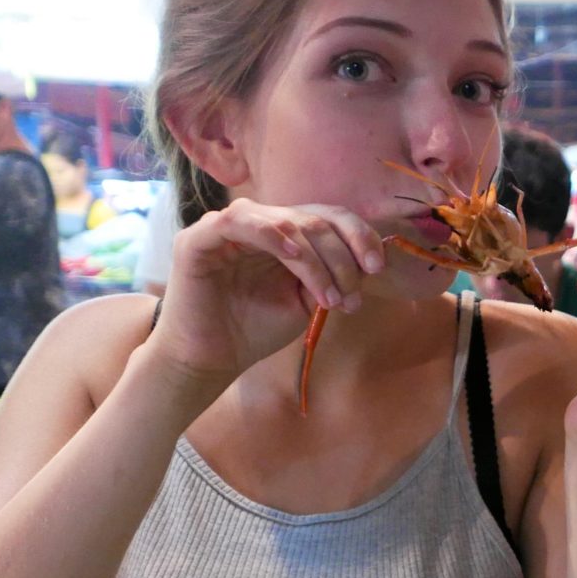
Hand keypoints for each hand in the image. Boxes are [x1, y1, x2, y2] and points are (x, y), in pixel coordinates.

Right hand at [149, 199, 385, 392]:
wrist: (211, 360)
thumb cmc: (254, 330)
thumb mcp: (305, 301)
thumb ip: (330, 277)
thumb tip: (367, 262)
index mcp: (283, 235)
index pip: (327, 217)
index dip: (358, 236)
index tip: (378, 267)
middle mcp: (257, 224)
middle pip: (313, 218)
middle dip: (342, 257)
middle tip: (352, 297)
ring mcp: (226, 228)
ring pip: (285, 220)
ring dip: (316, 258)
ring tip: (328, 296)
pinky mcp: (198, 239)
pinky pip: (239, 221)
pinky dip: (272, 234)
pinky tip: (294, 256)